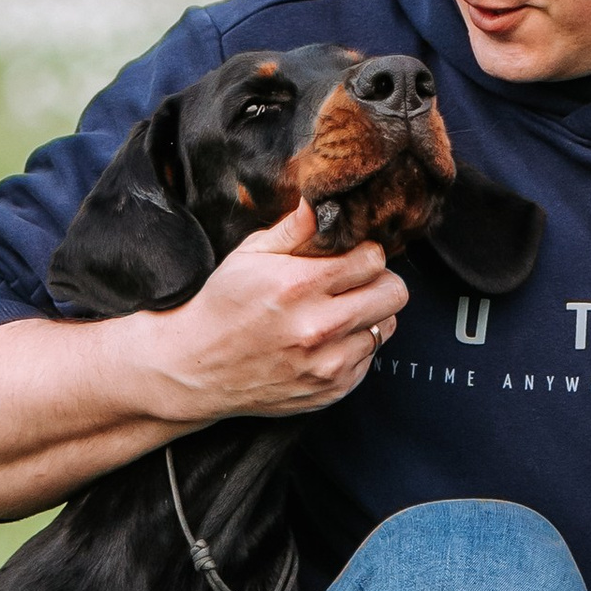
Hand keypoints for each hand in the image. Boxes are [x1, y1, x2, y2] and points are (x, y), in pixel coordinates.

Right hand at [136, 201, 405, 427]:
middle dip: (378, 281)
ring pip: (386, 326)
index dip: (364, 252)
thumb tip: (323, 199)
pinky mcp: (331, 391)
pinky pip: (370, 359)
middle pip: (394, 293)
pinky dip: (354, 347)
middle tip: (353, 282)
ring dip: (367, 316)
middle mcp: (318, 328)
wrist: (196, 369)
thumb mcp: (249, 255)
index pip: (373, 258)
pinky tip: (323, 341)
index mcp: (298, 286)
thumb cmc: (223, 305)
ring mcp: (327, 365)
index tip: (350, 256)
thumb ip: (294, 227)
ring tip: (334, 312)